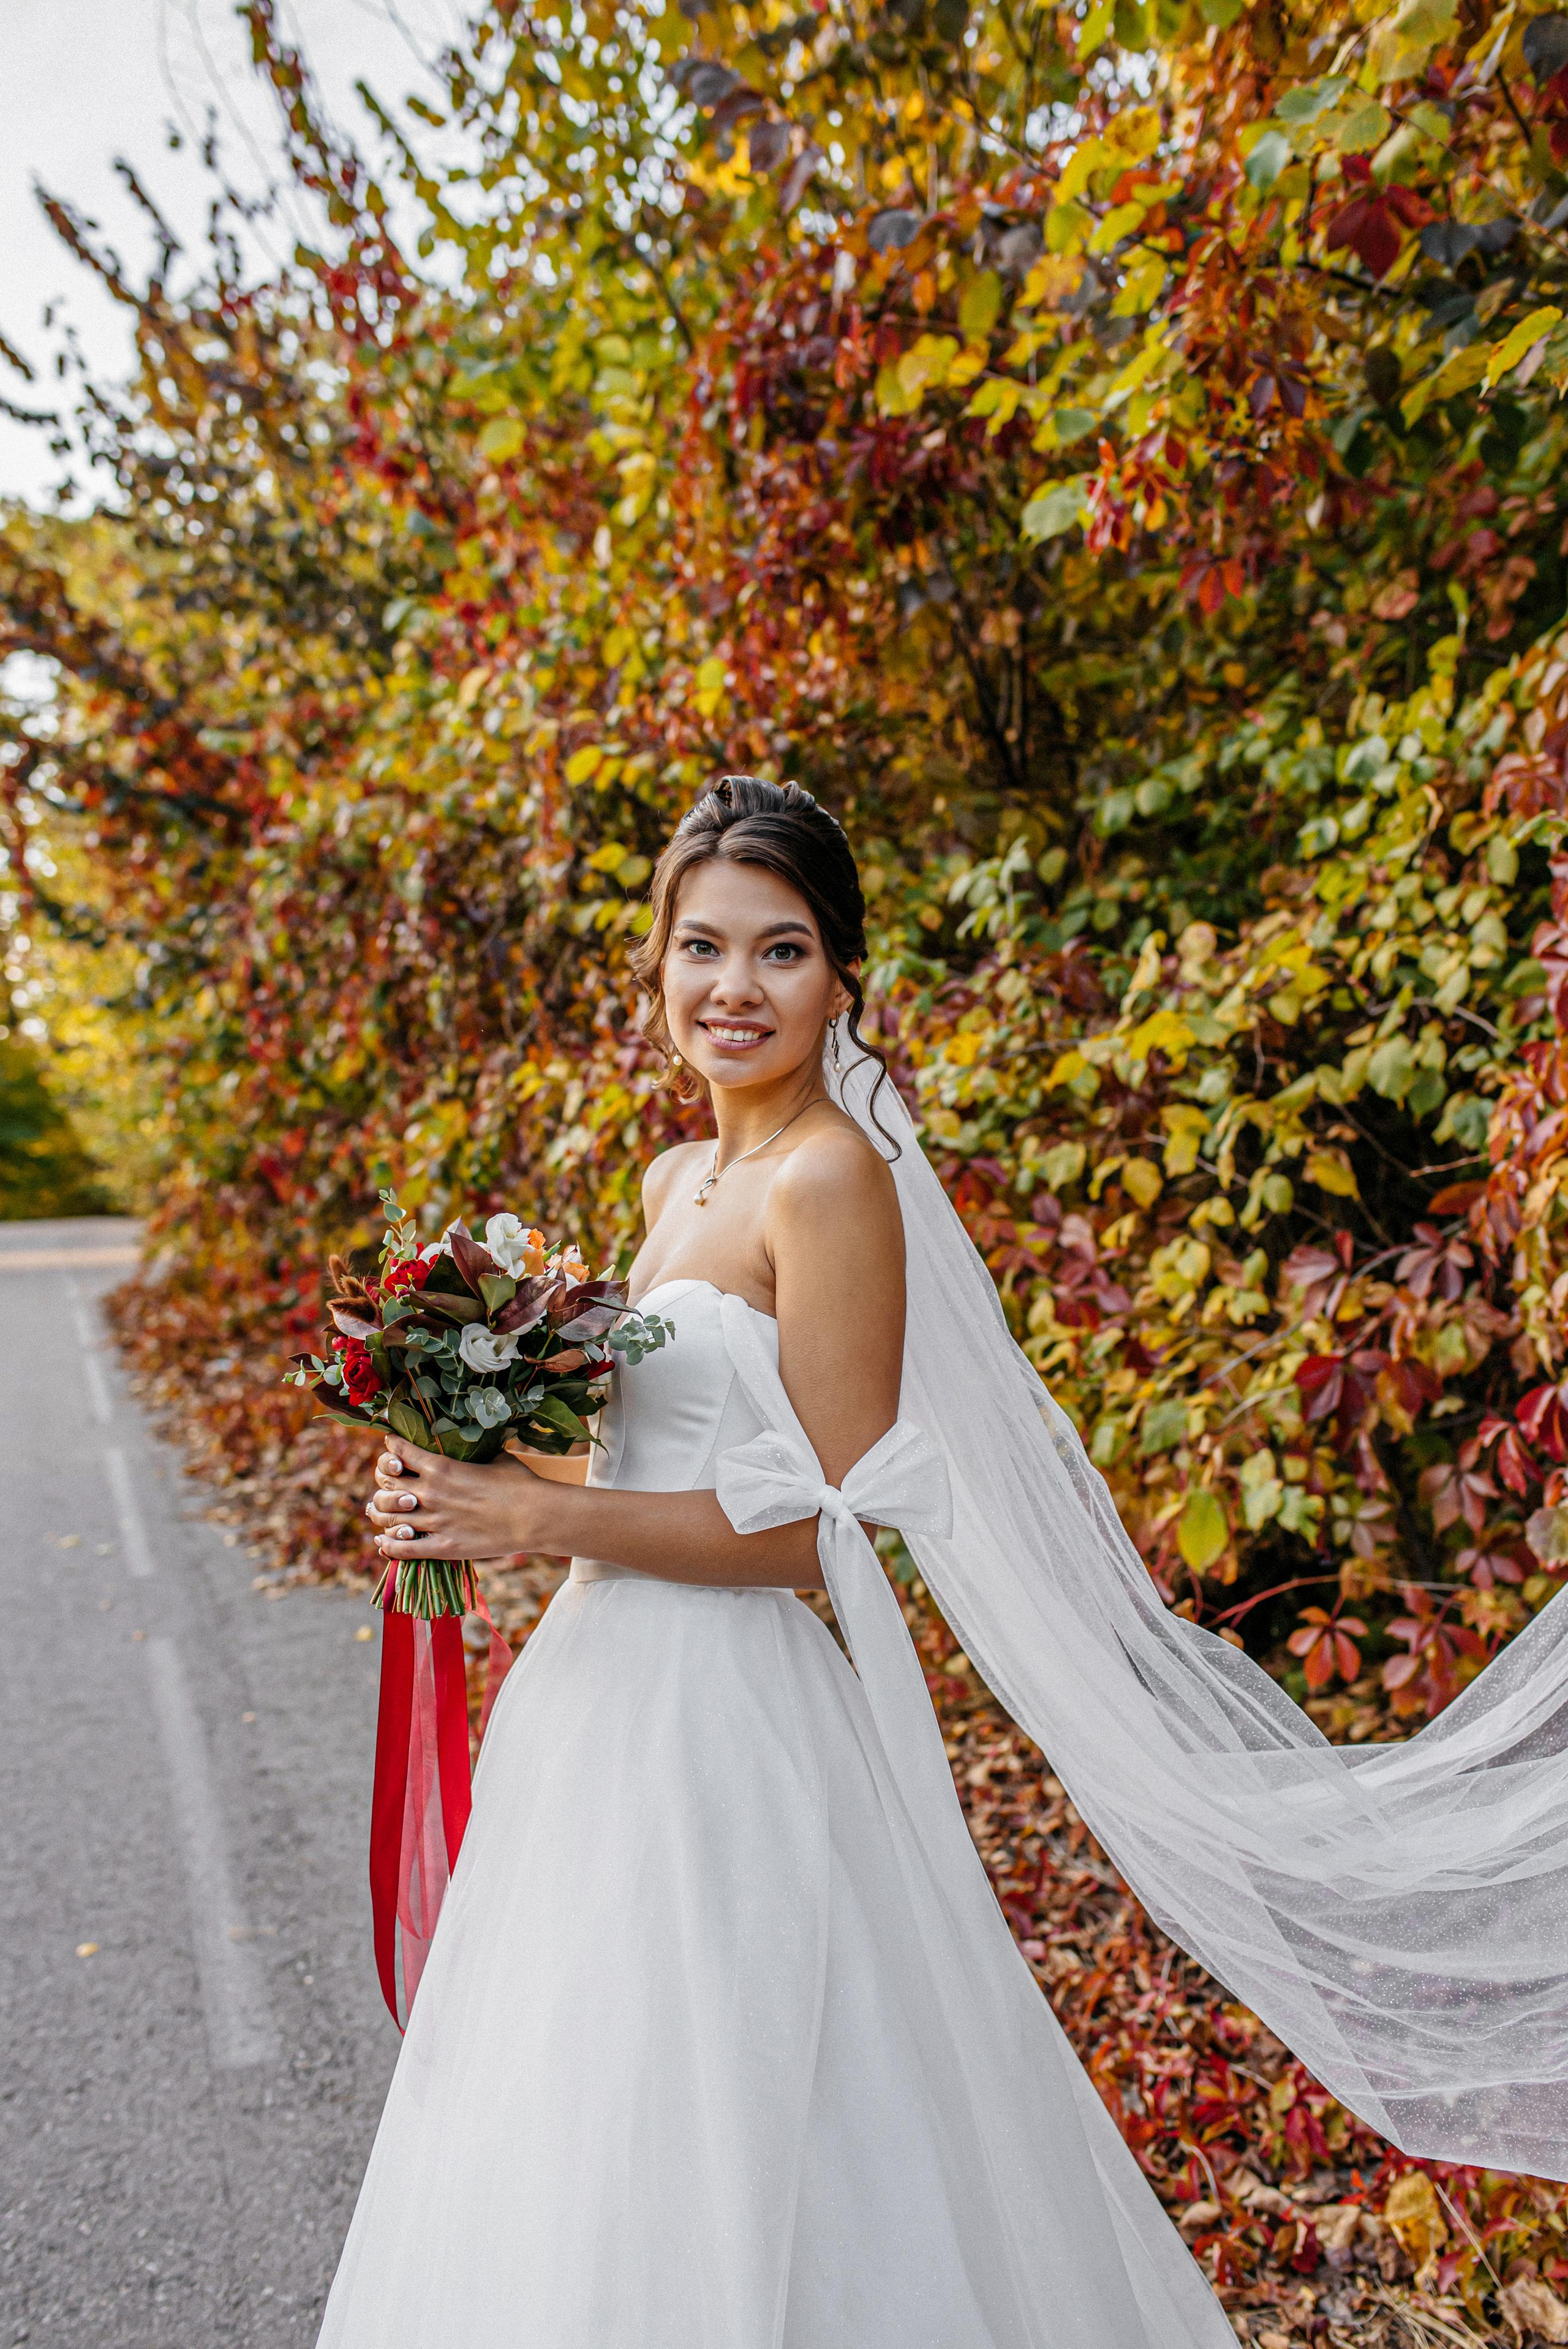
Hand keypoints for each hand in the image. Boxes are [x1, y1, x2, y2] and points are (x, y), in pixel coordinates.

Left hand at [366, 1446, 558, 1560]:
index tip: (390, 1447)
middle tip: (385, 1483)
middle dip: (382, 1482)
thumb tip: (477, 1445)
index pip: (400, 1453)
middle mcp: (431, 1494)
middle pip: (387, 1486)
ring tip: (376, 1511)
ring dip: (379, 1513)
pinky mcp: (443, 1548)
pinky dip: (388, 1546)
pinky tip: (384, 1541)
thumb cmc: (520, 1483)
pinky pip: (403, 1550)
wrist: (536, 1516)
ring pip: (389, 1518)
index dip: (391, 1448)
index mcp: (442, 1467)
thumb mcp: (496, 1458)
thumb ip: (476, 1453)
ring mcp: (435, 1523)